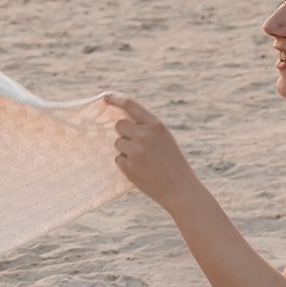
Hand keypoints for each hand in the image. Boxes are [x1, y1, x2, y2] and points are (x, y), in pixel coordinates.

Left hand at [101, 94, 195, 209]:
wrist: (179, 188)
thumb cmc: (171, 161)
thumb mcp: (164, 138)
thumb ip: (147, 127)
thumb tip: (121, 120)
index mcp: (156, 125)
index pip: (131, 105)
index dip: (116, 99)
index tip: (106, 97)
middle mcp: (145, 135)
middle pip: (119, 125)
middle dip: (124, 134)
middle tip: (138, 145)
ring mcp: (136, 151)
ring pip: (118, 143)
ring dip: (126, 150)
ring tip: (143, 160)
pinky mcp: (129, 167)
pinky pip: (118, 159)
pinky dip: (125, 164)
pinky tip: (140, 170)